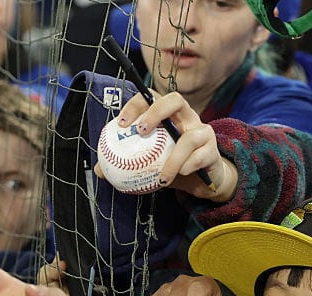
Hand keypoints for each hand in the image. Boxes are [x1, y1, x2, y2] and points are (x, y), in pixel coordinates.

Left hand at [95, 92, 238, 202]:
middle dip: (157, 111)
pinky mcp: (213, 149)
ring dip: (174, 157)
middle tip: (141, 131)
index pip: (152, 98)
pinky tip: (179, 176)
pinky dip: (188, 166)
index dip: (136, 104)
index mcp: (168, 115)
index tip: (120, 124)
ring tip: (161, 176)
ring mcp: (202, 131)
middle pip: (175, 99)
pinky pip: (201, 156)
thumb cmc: (172, 166)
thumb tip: (99, 170)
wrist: (202, 182)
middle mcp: (187, 117)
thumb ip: (126, 164)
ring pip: (189, 137)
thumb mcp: (148, 164)